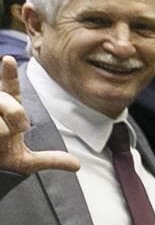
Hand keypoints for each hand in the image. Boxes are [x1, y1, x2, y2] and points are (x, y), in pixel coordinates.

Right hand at [0, 57, 79, 175]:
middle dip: (15, 117)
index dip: (9, 74)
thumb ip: (50, 160)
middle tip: (17, 130)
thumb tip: (77, 165)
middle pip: (7, 103)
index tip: (8, 59)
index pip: (10, 88)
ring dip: (1, 132)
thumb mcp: (26, 162)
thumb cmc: (3, 159)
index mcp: (9, 110)